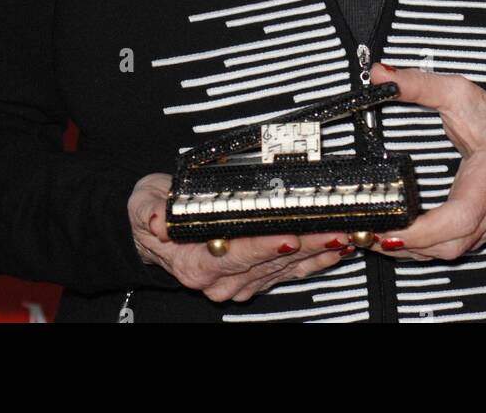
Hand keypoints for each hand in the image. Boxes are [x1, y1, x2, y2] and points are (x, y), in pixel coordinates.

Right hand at [126, 173, 356, 301]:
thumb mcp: (141, 204)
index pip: (235, 254)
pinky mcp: (256, 277)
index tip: (290, 237)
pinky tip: (336, 247)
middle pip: (269, 261)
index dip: (264, 246)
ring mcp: (240, 281)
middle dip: (306, 246)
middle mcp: (220, 279)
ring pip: (285, 267)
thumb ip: (149, 211)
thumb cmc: (154, 213)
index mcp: (195, 262)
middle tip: (335, 230)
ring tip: (344, 235)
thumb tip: (158, 218)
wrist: (156, 233)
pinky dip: (316, 259)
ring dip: (318, 252)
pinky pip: (290, 270)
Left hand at [367, 64, 485, 260]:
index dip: (424, 230)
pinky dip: (422, 249)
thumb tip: (381, 75)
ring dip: (410, 251)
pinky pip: (451, 248)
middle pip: (451, 245)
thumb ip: (417, 84)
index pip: (460, 216)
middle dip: (407, 246)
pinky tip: (396, 238)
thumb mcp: (458, 92)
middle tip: (367, 233)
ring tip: (372, 237)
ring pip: (449, 253)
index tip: (391, 228)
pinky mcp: (480, 229)